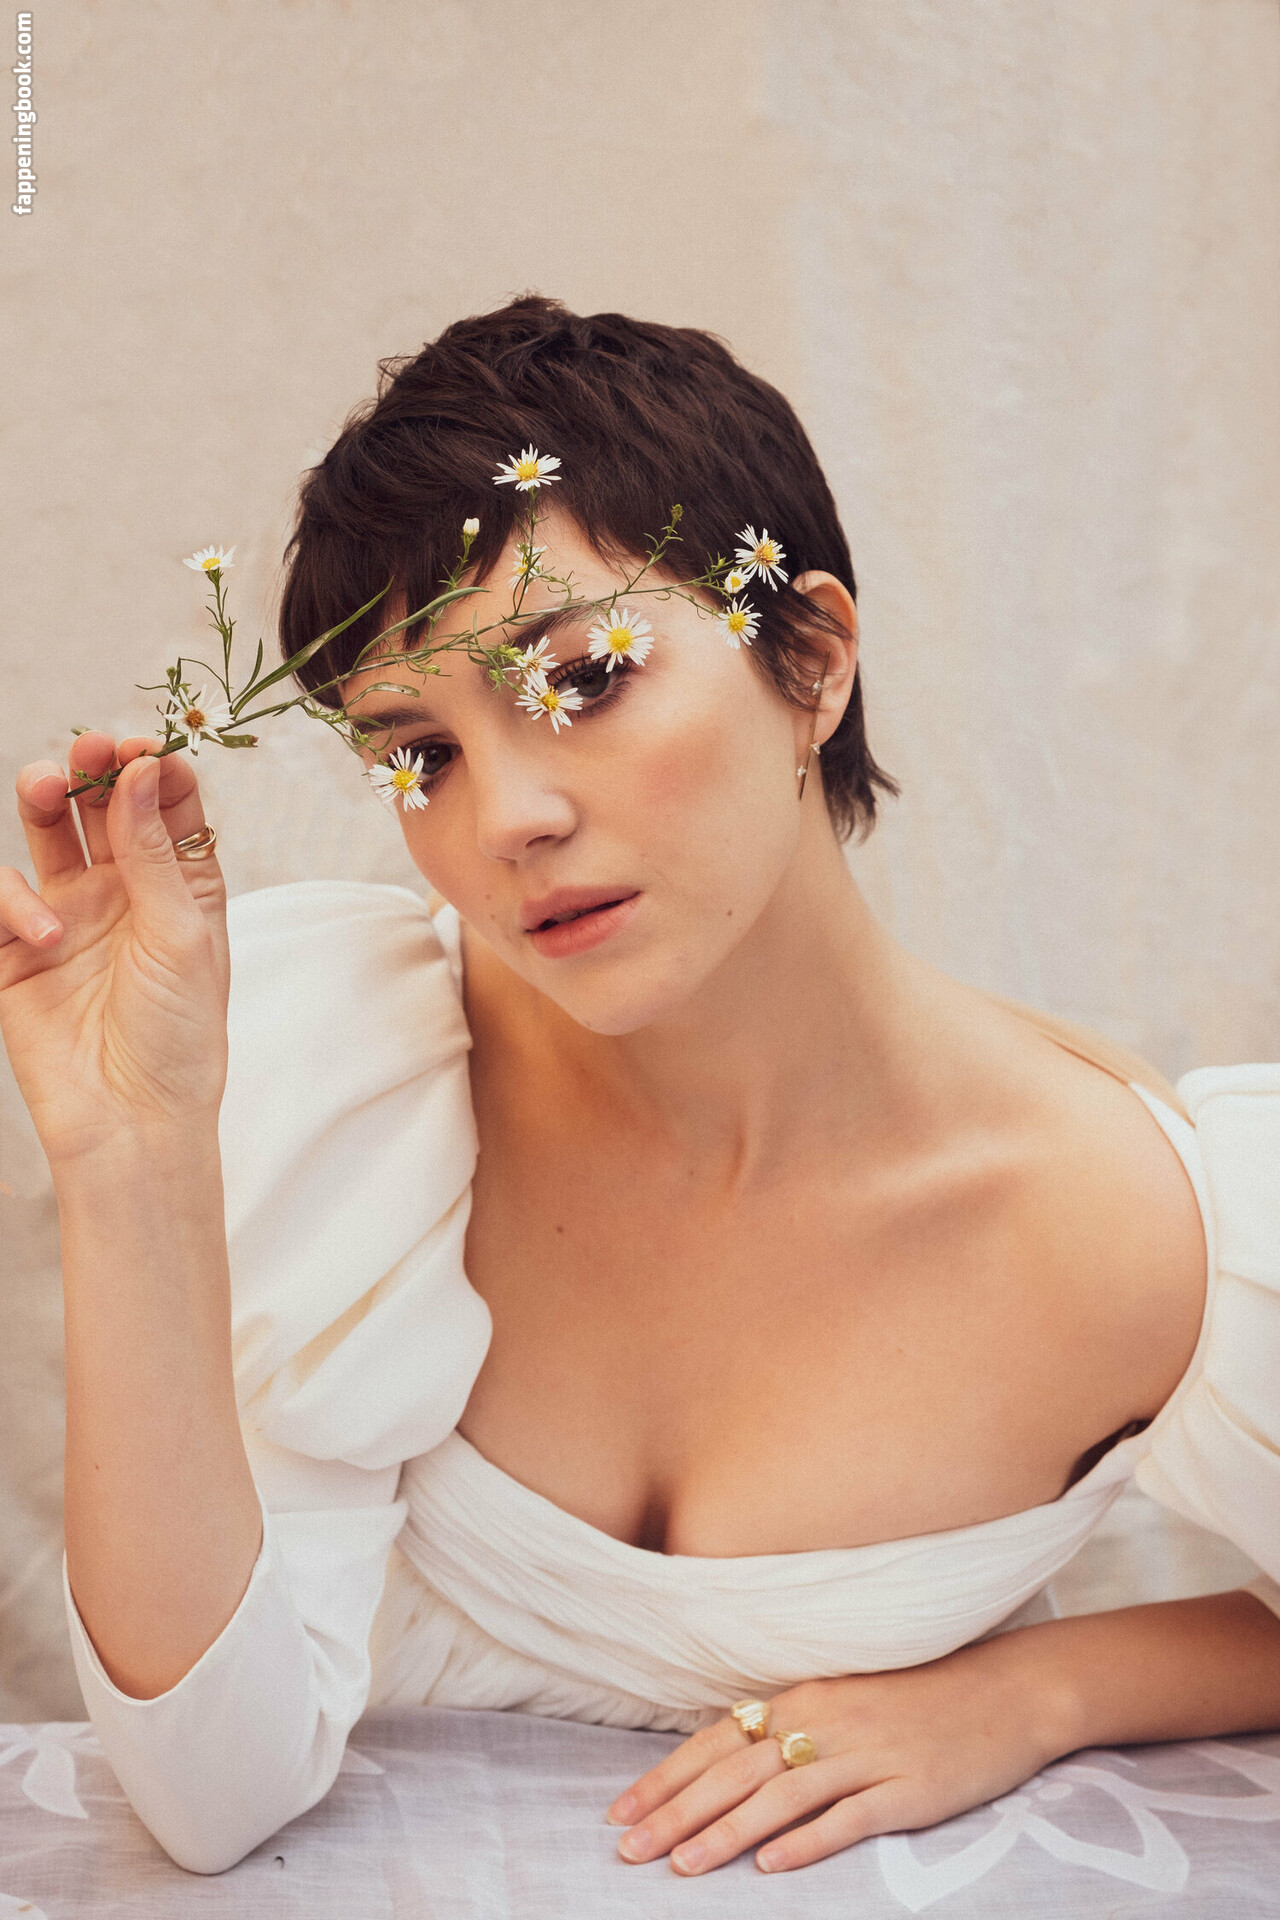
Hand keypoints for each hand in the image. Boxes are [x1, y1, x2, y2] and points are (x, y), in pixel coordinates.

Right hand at [0, 732, 228, 1165]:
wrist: (130, 1120)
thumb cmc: (178, 1038)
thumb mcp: (182, 936)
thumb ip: (154, 852)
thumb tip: (141, 768)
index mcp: (182, 886)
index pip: (167, 804)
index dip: (153, 766)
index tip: (141, 744)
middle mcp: (126, 892)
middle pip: (102, 805)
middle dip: (92, 767)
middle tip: (88, 748)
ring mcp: (69, 916)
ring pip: (47, 833)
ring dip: (43, 798)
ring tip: (45, 788)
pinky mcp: (17, 951)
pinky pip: (1, 896)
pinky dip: (13, 901)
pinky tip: (45, 933)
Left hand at [605, 1631, 1067, 1876]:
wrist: (1006, 1690)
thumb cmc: (921, 1696)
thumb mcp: (845, 1699)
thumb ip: (790, 1726)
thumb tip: (726, 1763)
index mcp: (804, 1696)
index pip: (717, 1740)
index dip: (666, 1777)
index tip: (619, 1813)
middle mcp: (826, 1721)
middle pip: (736, 1770)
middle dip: (676, 1812)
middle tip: (627, 1850)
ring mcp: (867, 1755)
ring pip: (780, 1796)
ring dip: (726, 1833)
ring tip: (681, 1867)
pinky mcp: (908, 1789)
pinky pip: (848, 1818)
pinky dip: (806, 1842)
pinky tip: (772, 1866)